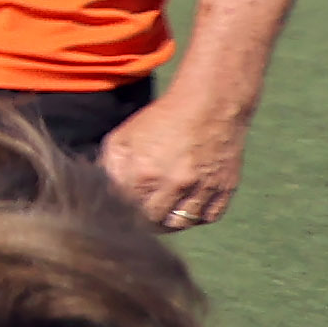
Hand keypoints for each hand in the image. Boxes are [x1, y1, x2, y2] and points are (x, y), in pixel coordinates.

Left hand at [100, 94, 245, 230]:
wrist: (211, 103)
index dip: (121, 213)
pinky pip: (209, 216)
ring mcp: (202, 188)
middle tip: (141, 215)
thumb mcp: (124, 136)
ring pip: (181, 223)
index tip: (120, 212)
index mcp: (143, 173)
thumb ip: (109, 166)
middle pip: (153, 222)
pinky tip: (188, 206)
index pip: (125, 210)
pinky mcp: (225, 187)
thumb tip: (101, 189)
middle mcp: (173, 184)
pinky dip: (197, 216)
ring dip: (170, 222)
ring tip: (163, 213)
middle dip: (143, 220)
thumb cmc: (162, 118)